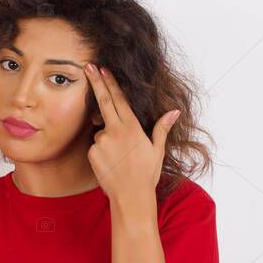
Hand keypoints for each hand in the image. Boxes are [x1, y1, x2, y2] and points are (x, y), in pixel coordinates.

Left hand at [84, 63, 178, 202]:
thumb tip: (174, 112)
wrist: (130, 196)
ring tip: (120, 156)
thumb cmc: (146, 174)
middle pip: (103, 101)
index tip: (103, 69)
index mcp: (132, 128)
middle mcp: (114, 131)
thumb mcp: (157, 150)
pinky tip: (111, 162)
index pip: (119, 99)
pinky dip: (102, 149)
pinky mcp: (91, 152)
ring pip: (100, 131)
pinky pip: (95, 145)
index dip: (110, 83)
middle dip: (95, 82)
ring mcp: (101, 141)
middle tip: (88, 66)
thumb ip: (161, 128)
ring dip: (107, 137)